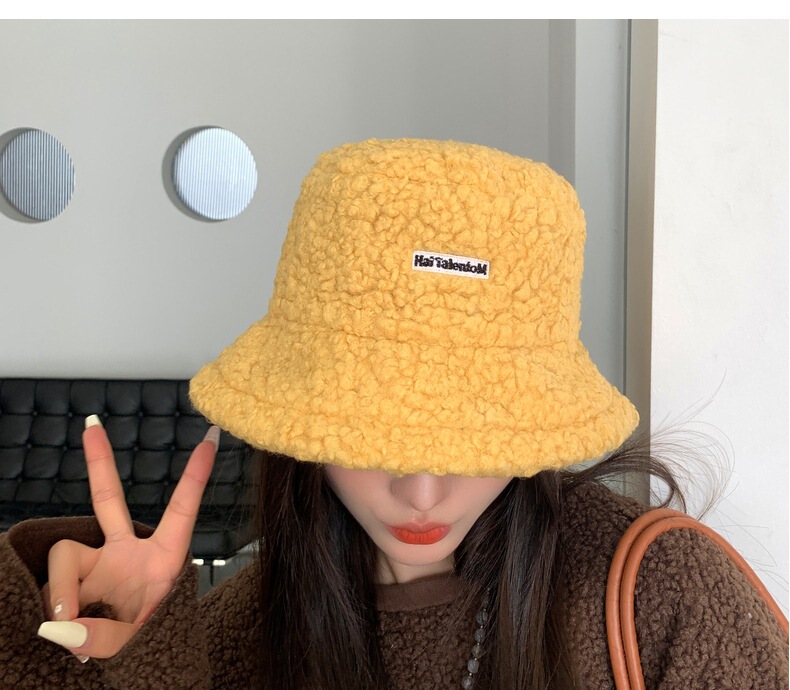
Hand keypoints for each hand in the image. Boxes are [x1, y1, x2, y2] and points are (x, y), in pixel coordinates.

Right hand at [37, 415, 217, 659]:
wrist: (137, 668)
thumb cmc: (151, 646)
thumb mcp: (140, 641)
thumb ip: (104, 636)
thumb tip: (62, 626)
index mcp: (164, 557)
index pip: (182, 509)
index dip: (196, 475)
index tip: (212, 438)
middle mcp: (128, 553)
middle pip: (109, 499)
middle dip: (99, 462)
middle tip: (90, 425)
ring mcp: (98, 565)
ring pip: (65, 555)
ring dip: (62, 590)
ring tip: (73, 624)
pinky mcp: (74, 581)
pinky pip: (53, 584)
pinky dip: (55, 606)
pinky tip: (65, 630)